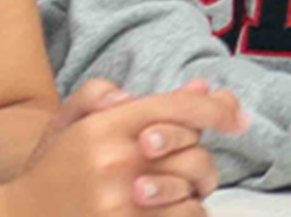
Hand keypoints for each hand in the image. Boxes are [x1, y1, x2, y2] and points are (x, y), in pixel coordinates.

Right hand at [7, 84, 248, 215]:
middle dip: (204, 161)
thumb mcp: (73, 120)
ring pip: (194, 196)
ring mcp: (122, 204)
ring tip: (179, 196)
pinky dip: (187, 216)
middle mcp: (117, 162)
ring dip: (195, 196)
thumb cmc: (51, 169)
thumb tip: (191, 86)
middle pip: (196, 155)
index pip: (180, 109)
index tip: (238, 118)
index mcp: (108, 126)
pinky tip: (171, 212)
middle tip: (194, 169)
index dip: (218, 110)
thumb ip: (122, 96)